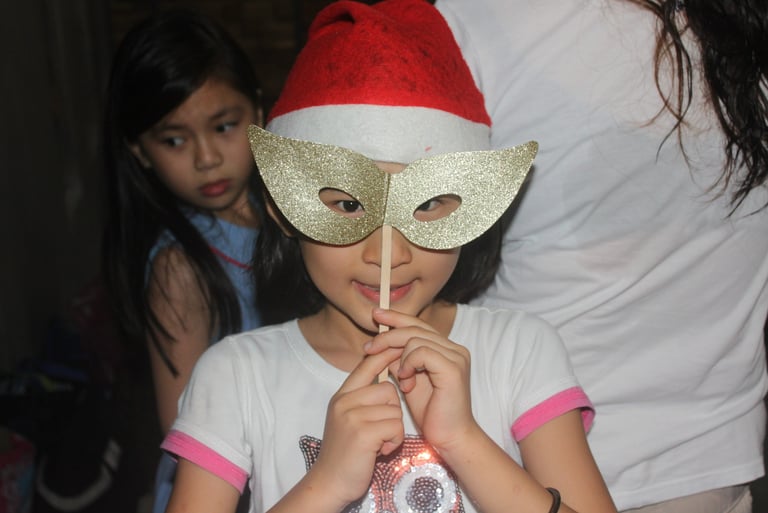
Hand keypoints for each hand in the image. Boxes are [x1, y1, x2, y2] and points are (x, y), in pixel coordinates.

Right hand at [310, 347, 403, 505]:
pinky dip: (394, 441)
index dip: (385, 355)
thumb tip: (384, 380)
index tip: (399, 347)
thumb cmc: (345, 453)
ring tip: (378, 442)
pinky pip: (395, 426)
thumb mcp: (348, 419)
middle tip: (381, 431)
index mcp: (342, 395)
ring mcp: (352, 416)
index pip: (366, 365)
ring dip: (394, 429)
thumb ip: (362, 399)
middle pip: (388, 389)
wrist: (330, 482)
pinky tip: (379, 451)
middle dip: (393, 411)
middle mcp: (344, 401)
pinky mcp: (363, 432)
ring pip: (394, 409)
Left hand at [366, 309, 476, 452]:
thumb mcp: (409, 380)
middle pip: (414, 327)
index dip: (396, 317)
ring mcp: (456, 356)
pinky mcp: (453, 368)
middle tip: (368, 347)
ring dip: (399, 358)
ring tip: (401, 380)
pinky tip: (406, 381)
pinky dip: (408, 364)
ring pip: (415, 338)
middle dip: (388, 335)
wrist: (449, 437)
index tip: (376, 314)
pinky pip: (422, 352)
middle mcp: (454, 348)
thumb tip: (383, 344)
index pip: (418, 324)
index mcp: (446, 348)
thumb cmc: (431, 413)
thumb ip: (400, 360)